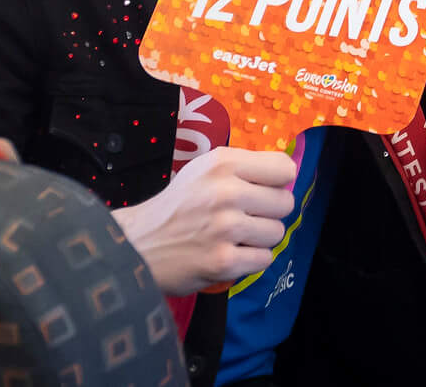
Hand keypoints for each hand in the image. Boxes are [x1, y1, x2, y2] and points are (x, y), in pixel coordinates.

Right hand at [112, 145, 296, 295]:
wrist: (136, 244)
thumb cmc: (179, 205)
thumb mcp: (206, 169)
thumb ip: (246, 166)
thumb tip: (289, 172)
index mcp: (223, 163)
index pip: (285, 168)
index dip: (277, 182)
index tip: (261, 190)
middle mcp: (226, 193)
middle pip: (285, 203)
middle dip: (269, 212)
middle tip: (244, 217)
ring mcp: (225, 229)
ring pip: (277, 232)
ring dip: (259, 238)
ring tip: (233, 237)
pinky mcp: (223, 262)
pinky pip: (264, 259)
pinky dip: (250, 260)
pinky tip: (229, 253)